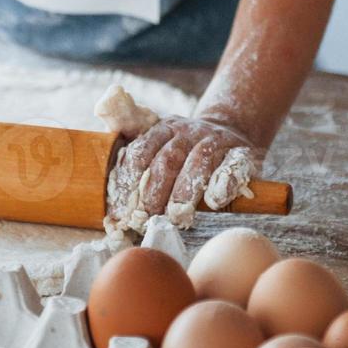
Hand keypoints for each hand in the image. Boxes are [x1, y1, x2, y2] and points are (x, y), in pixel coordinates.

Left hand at [108, 114, 262, 227]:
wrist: (230, 130)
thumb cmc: (185, 150)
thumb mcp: (157, 141)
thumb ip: (132, 150)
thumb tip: (105, 158)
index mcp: (163, 129)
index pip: (141, 153)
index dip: (129, 182)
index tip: (122, 210)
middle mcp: (188, 131)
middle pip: (168, 160)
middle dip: (155, 192)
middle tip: (147, 218)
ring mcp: (216, 140)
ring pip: (199, 162)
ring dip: (185, 192)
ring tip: (176, 216)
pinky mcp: (242, 153)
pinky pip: (234, 166)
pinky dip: (224, 184)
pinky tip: (214, 201)